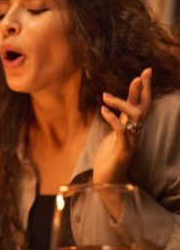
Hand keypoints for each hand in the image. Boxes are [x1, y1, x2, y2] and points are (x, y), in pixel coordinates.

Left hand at [93, 68, 151, 184]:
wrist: (107, 179)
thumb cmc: (109, 155)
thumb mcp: (114, 132)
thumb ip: (119, 117)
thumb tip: (117, 101)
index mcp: (133, 127)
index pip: (142, 104)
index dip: (144, 88)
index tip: (145, 71)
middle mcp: (136, 132)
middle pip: (144, 107)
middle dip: (143, 90)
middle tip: (140, 75)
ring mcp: (131, 141)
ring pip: (135, 118)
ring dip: (122, 104)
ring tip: (106, 95)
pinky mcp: (122, 149)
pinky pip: (121, 131)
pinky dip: (112, 119)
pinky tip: (103, 110)